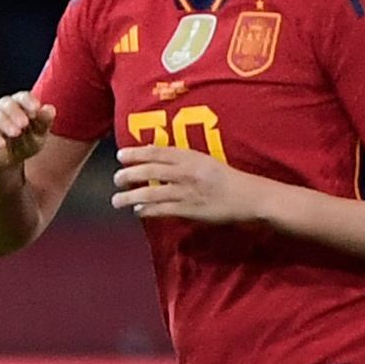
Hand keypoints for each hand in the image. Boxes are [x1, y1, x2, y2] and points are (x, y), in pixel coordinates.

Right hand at [0, 93, 56, 176]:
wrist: (10, 161)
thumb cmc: (26, 141)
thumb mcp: (39, 134)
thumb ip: (44, 121)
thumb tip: (50, 108)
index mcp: (19, 105)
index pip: (22, 97)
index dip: (28, 101)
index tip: (36, 108)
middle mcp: (3, 110)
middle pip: (6, 103)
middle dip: (15, 112)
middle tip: (24, 123)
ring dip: (6, 123)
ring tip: (16, 133)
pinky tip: (2, 144)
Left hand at [111, 142, 260, 224]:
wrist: (248, 196)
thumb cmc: (225, 178)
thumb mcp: (204, 160)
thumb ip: (181, 158)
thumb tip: (153, 154)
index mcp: (190, 157)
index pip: (157, 152)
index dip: (135, 153)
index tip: (120, 155)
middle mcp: (186, 173)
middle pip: (148, 171)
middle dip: (127, 175)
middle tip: (116, 179)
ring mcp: (186, 192)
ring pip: (150, 193)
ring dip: (129, 197)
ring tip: (117, 200)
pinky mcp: (188, 210)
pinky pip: (161, 210)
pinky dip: (146, 210)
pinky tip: (138, 211)